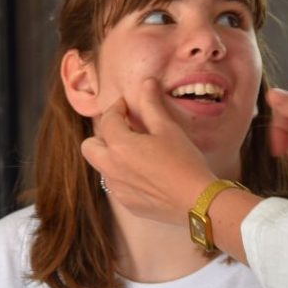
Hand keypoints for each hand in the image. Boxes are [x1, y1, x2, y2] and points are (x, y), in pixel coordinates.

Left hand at [81, 79, 214, 224]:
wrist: (198, 202)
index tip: (127, 105)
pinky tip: (148, 175)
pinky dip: (124, 176)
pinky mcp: (127, 204)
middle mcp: (111, 168)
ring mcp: (117, 189)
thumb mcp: (169, 129)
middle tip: (126, 131)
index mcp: (119, 145)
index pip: (108, 119)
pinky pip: (116, 185)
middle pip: (89, 146)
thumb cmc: (185, 162)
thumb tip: (146, 83)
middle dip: (102, 136)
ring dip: (112, 156)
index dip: (117, 108)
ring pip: (102, 167)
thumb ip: (152, 105)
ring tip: (138, 153)